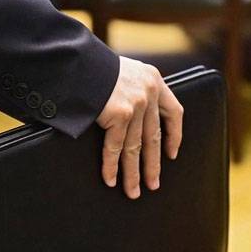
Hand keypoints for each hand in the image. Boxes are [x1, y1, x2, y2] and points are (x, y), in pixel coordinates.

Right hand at [96, 56, 183, 198]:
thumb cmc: (91, 66)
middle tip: (153, 183)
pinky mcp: (120, 114)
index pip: (174, 112)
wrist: (76, 60)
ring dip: (133, 173)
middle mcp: (149, 92)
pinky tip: (112, 180)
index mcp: (153, 79)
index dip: (174, 135)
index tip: (172, 153)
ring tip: (133, 191)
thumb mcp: (121, 71)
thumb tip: (130, 116)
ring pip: (136, 147)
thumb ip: (131, 88)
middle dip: (153, 164)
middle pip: (154, 136)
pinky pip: (116, 147)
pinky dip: (112, 166)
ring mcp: (137, 104)